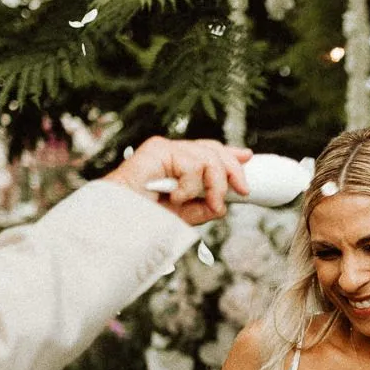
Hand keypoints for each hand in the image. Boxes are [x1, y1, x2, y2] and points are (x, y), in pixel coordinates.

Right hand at [103, 135, 251, 225]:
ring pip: (209, 158)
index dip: (230, 154)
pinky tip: (175, 197)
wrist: (121, 220)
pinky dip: (189, 186)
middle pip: (214, 150)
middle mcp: (173, 153)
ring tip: (201, 203)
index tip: (247, 157)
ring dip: (212, 186)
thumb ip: (205, 206)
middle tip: (241, 191)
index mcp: (179, 165)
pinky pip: (193, 164)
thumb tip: (224, 202)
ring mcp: (165, 148)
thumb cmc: (146, 219)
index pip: (209, 152)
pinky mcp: (158, 148)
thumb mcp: (186, 215)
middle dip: (232, 171)